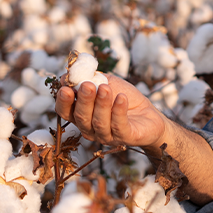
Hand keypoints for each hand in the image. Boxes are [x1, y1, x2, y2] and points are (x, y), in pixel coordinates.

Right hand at [55, 75, 169, 148]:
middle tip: (87, 85)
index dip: (63, 102)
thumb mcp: (106, 83)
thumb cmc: (123, 98)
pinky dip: (119, 111)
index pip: (65, 112)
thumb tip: (67, 75)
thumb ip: (89, 78)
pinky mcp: (125, 137)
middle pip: (81, 118)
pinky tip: (122, 98)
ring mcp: (107, 136)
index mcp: (81, 116)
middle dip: (84, 100)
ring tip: (105, 88)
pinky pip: (119, 125)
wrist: (149, 114)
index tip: (66, 88)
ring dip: (101, 104)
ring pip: (99, 122)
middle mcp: (91, 129)